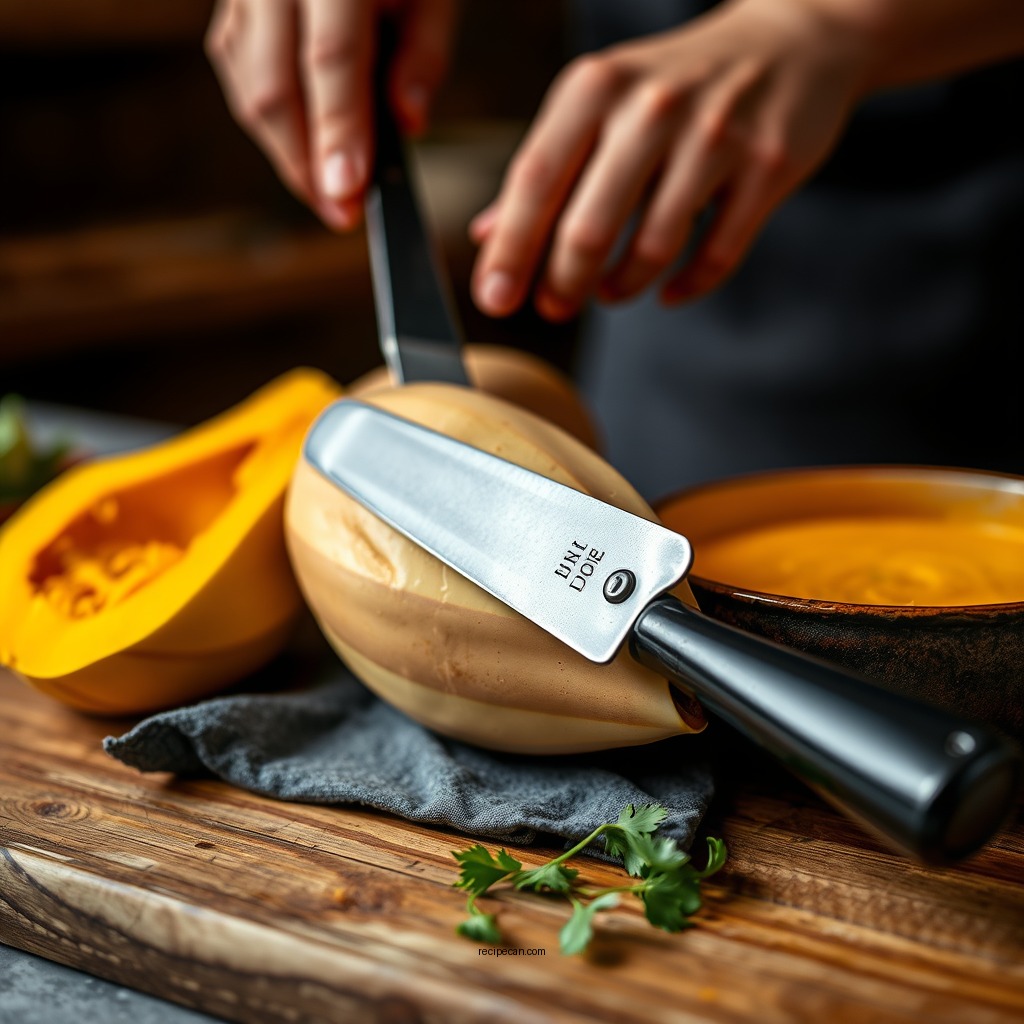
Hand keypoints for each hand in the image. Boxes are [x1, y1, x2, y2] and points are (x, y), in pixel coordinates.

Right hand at [206, 0, 457, 229]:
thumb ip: (423, 55)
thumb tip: (406, 124)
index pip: (332, 61)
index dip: (337, 133)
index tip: (348, 192)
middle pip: (273, 87)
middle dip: (305, 163)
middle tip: (340, 213)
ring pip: (248, 87)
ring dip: (285, 152)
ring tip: (327, 193)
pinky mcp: (232, 1)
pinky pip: (238, 72)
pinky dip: (270, 120)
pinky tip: (302, 149)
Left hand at [470, 0, 870, 318]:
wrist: (789, 42)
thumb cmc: (672, 85)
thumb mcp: (598, 106)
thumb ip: (545, 170)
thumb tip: (486, 234)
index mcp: (596, 88)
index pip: (535, 180)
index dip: (510, 250)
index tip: (494, 300)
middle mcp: (652, 106)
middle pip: (588, 227)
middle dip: (562, 284)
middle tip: (553, 307)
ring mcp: (715, 136)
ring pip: (652, 247)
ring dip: (621, 287)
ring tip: (608, 292)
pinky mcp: (768, 166)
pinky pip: (717, 254)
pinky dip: (686, 286)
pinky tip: (666, 293)